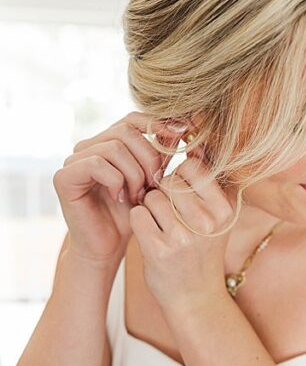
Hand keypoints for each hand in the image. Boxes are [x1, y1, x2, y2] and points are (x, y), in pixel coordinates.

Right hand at [53, 112, 185, 266]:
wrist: (109, 246)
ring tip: (138, 195)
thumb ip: (163, 155)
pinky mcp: (64, 177)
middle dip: (149, 158)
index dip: (158, 125)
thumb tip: (181, 126)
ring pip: (114, 148)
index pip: (134, 119)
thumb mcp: (155, 180)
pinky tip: (120, 198)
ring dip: (134, 174)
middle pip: (126, 131)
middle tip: (154, 185)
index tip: (182, 136)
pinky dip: (116, 181)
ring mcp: (74, 160)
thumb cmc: (134, 214)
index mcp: (109, 143)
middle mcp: (88, 146)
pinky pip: (97, 164)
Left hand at [129, 141, 237, 308]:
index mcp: (226, 209)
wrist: (196, 298)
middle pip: (171, 180)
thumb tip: (194, 143)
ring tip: (161, 224)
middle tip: (170, 213)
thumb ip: (208, 183)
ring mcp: (185, 237)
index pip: (195, 167)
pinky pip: (138, 214)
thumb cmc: (203, 250)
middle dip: (164, 192)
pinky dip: (138, 221)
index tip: (182, 194)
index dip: (181, 176)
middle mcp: (209, 221)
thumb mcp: (217, 217)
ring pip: (152, 196)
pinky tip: (150, 234)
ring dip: (149, 207)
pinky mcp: (160, 250)